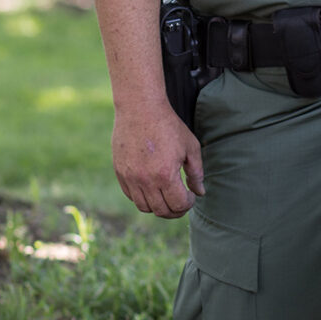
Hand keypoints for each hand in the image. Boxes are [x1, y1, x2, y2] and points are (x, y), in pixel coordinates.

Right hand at [111, 101, 205, 217]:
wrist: (140, 108)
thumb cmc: (169, 125)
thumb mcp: (191, 147)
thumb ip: (196, 173)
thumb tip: (200, 193)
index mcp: (165, 175)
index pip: (178, 205)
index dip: (188, 204)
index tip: (191, 196)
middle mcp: (145, 180)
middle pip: (161, 211)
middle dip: (175, 210)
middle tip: (181, 201)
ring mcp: (130, 178)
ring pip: (144, 207)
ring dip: (158, 206)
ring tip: (167, 196)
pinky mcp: (120, 173)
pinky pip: (131, 196)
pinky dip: (143, 197)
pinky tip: (152, 187)